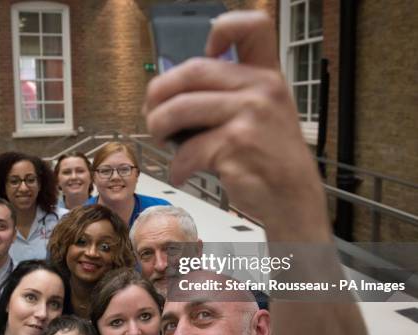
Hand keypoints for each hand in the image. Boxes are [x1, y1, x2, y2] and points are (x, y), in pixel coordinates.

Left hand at [144, 11, 329, 240]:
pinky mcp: (237, 145)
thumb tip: (169, 93)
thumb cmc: (268, 157)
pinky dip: (177, 166)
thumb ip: (229, 95)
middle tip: (152, 112)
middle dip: (160, 92)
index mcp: (266, 76)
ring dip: (158, 126)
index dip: (224, 29)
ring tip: (160, 139)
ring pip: (181, 108)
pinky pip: (189, 149)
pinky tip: (180, 173)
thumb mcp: (262, 113)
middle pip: (193, 71)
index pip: (253, 27)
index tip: (208, 50)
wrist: (293, 197)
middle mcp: (261, 89)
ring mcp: (251, 116)